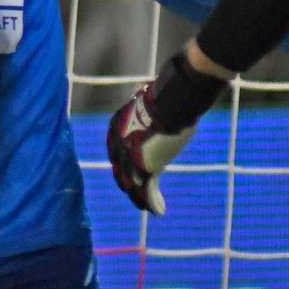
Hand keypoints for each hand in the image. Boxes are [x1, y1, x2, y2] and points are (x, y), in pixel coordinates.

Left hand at [107, 53, 224, 214]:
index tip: (131, 171)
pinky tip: (160, 211)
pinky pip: (147, 191)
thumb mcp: (155, 94)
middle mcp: (118, 144)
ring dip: (141, 196)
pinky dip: (153, 202)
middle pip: (120, 169)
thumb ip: (151, 92)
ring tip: (149, 205)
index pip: (116, 149)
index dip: (123, 163)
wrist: (172, 102)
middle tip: (137, 192)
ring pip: (131, 184)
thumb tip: (154, 78)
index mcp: (117, 127)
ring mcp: (129, 158)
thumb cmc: (168, 94)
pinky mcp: (144, 169)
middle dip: (128, 182)